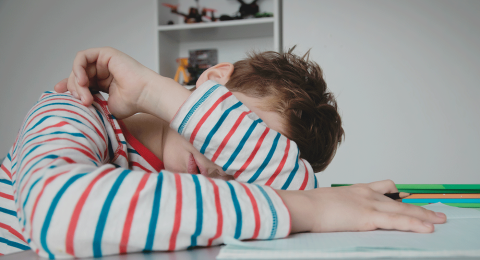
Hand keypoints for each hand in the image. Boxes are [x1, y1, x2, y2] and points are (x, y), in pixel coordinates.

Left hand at [54, 47, 156, 118]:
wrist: (144, 96)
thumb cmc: (131, 103)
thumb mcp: (103, 106)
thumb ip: (88, 101)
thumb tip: (73, 101)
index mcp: (103, 83)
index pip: (81, 82)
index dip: (69, 86)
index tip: (58, 93)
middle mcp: (103, 71)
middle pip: (77, 75)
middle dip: (75, 89)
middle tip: (82, 102)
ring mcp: (104, 61)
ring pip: (79, 67)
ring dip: (77, 82)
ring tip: (83, 95)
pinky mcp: (106, 53)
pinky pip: (83, 57)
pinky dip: (78, 67)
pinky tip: (83, 80)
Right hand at [277, 180, 446, 233]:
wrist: (305, 205)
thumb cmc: (309, 205)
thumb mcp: (326, 201)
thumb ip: (335, 205)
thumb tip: (330, 212)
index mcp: (356, 190)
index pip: (382, 187)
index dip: (397, 193)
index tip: (405, 195)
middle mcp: (367, 194)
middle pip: (399, 200)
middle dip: (419, 207)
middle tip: (435, 212)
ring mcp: (369, 205)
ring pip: (404, 210)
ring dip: (424, 215)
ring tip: (440, 220)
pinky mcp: (369, 217)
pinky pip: (397, 221)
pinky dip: (415, 224)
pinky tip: (427, 228)